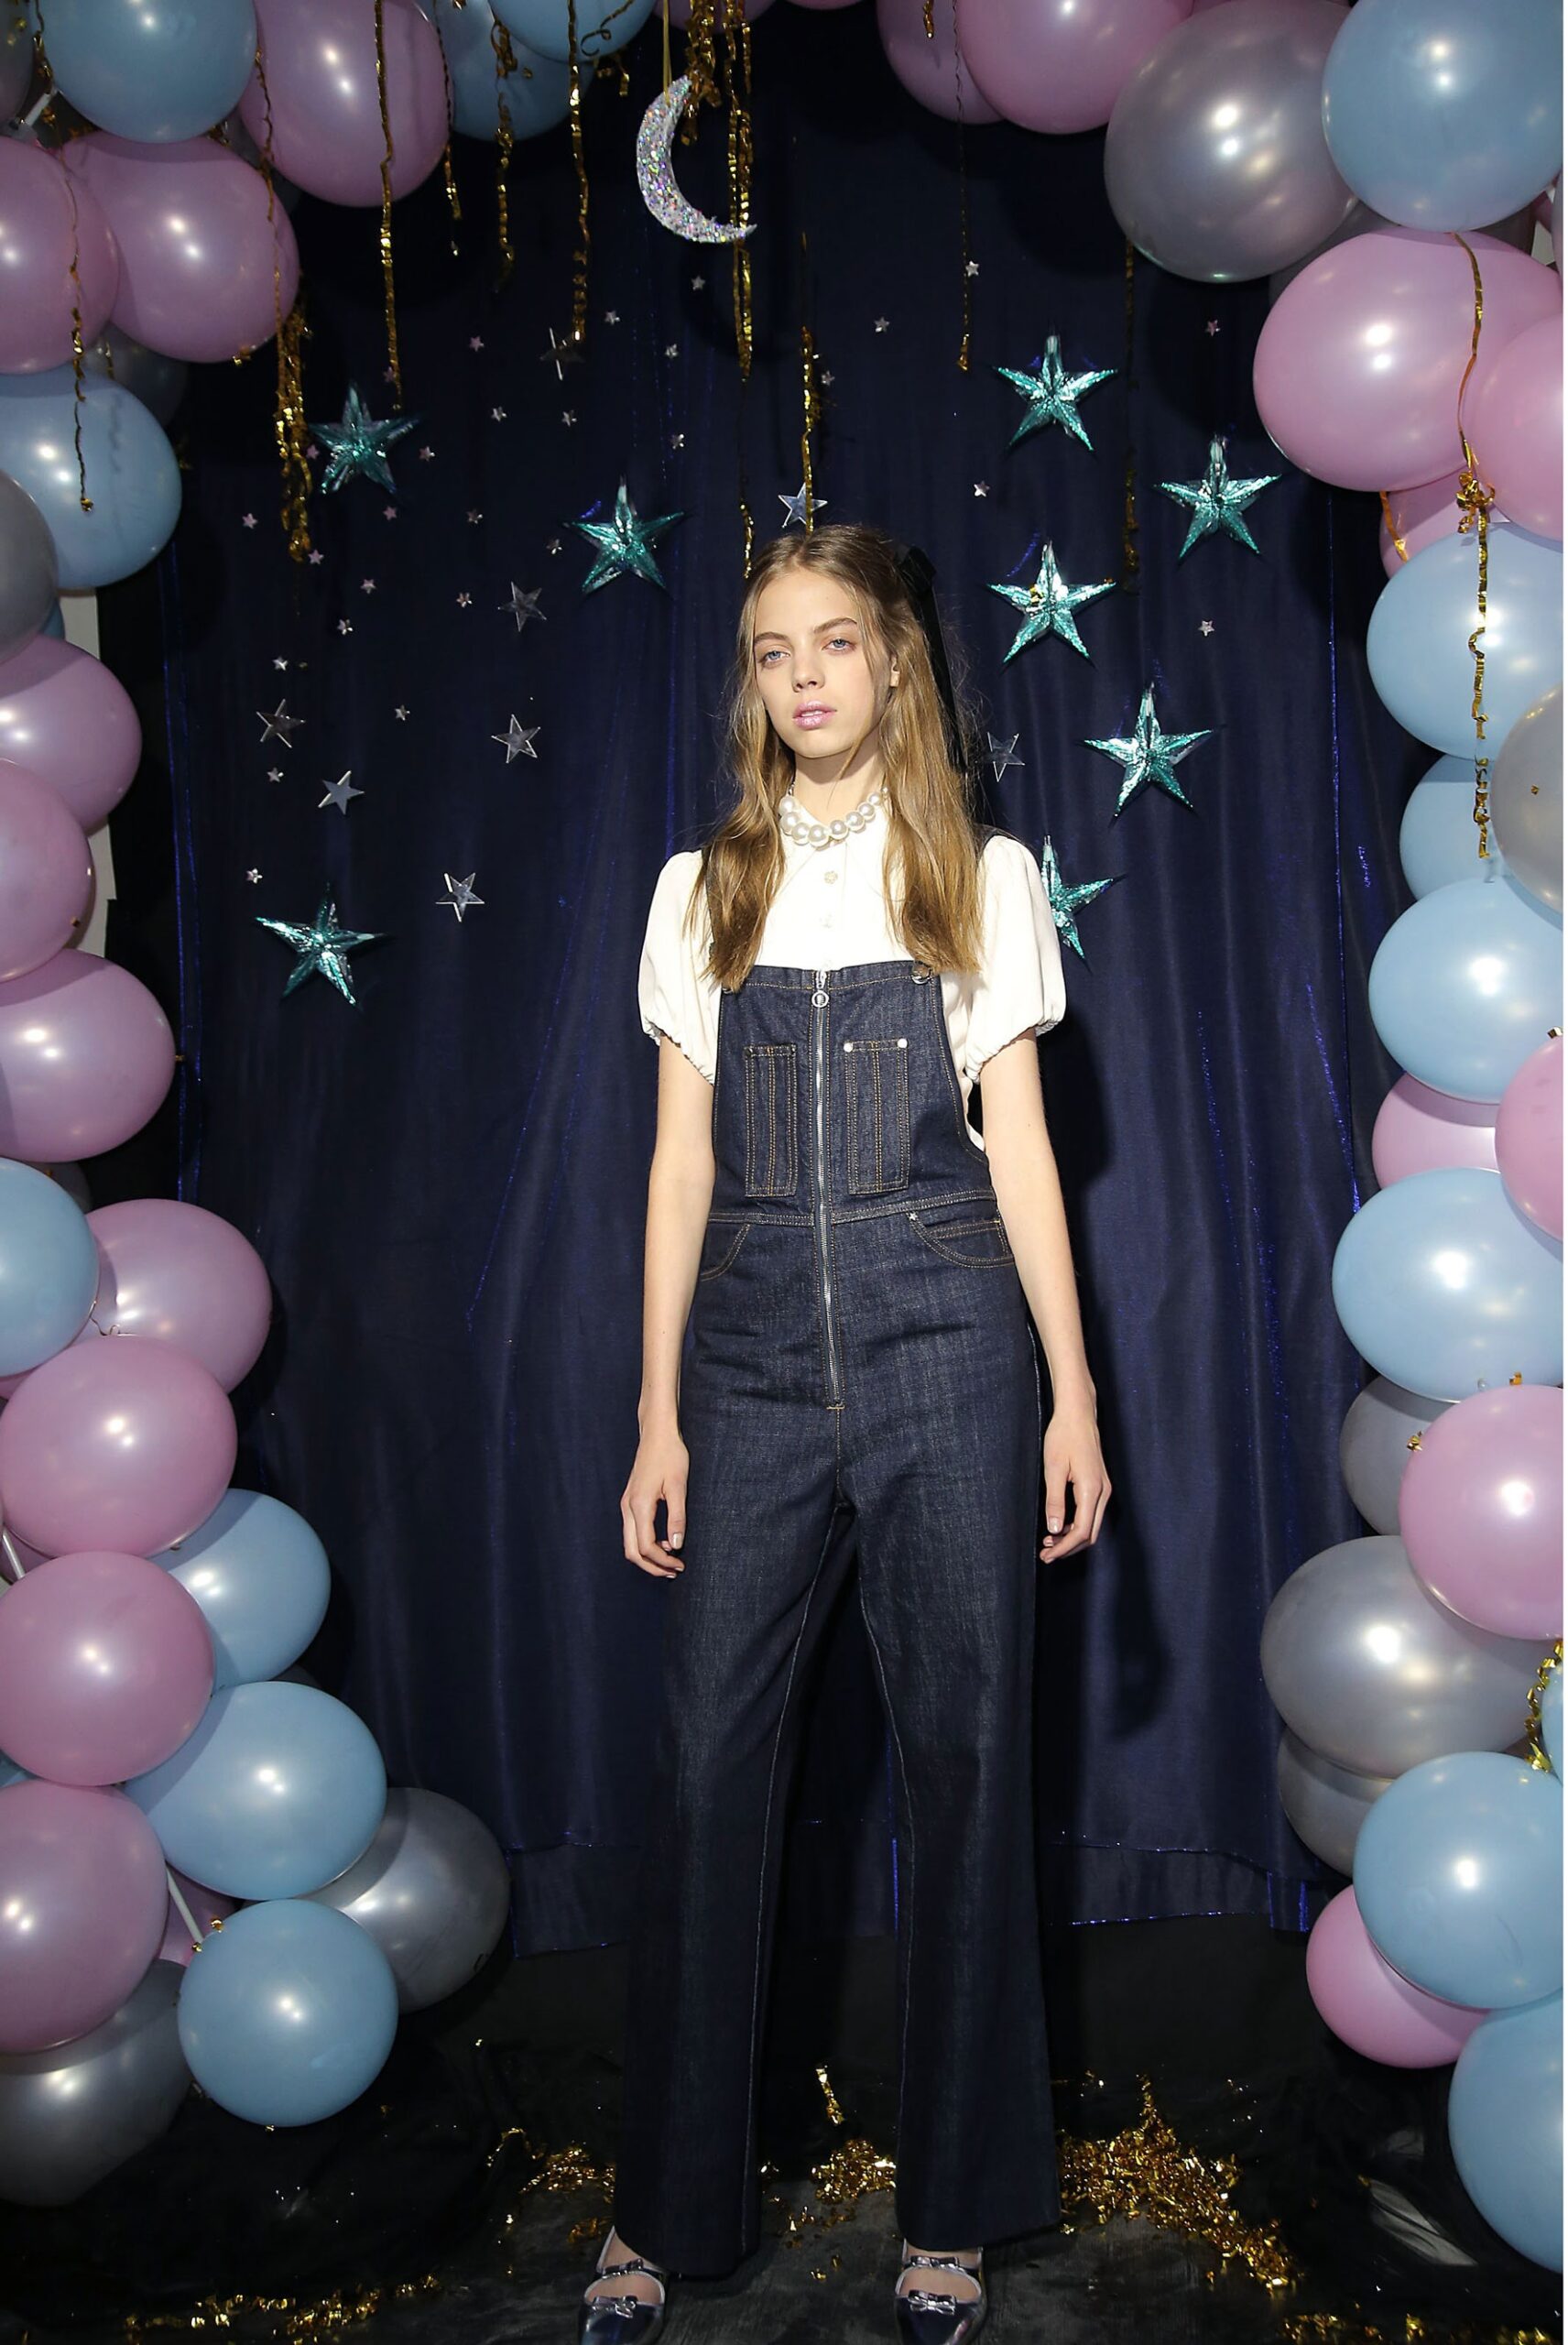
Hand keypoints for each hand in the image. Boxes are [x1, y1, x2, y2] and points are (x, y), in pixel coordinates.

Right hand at [621, 1426, 688, 1578]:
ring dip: (648, 1556)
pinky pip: (632, 1531)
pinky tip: (664, 1542)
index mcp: (639, 1505)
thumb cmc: (670, 1455)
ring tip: (670, 1561)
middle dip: (652, 1567)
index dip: (663, 1562)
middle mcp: (627, 1507)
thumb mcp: (678, 1486)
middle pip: (632, 1551)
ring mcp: (626, 1504)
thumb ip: (677, 1517)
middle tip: (674, 1571)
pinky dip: (645, 1543)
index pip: (646, 1547)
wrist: (657, 1433)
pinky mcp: (630, 1500)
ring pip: (630, 1543)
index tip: (681, 1565)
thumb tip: (676, 1546)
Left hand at [1039, 1403, 1108, 1562]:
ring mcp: (1104, 1489)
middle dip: (1068, 1548)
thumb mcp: (1053, 1469)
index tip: (1047, 1555)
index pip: (1081, 1531)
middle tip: (1045, 1554)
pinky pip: (1091, 1514)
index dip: (1064, 1548)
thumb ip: (1055, 1501)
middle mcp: (1103, 1492)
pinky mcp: (1100, 1485)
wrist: (1078, 1414)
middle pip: (1090, 1534)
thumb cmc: (1064, 1436)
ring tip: (1049, 1542)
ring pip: (1091, 1525)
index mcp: (1092, 1490)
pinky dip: (1076, 1525)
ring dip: (1071, 1538)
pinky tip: (1060, 1526)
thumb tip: (1054, 1530)